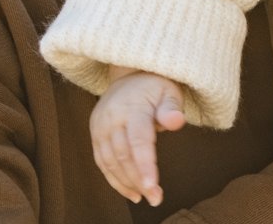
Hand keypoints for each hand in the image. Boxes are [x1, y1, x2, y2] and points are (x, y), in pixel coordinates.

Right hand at [90, 67, 186, 206]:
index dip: (145, 165)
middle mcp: (112, 118)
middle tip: (156, 198)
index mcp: (133, 107)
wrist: (130, 74)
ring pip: (109, 161)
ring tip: (145, 197)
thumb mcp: (170, 91)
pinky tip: (130, 191)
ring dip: (126, 183)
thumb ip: (172, 109)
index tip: (152, 186)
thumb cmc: (156, 86)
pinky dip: (114, 179)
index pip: (138, 141)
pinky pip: (102, 161)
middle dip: (139, 180)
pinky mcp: (95, 134)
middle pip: (123, 155)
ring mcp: (100, 126)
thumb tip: (177, 122)